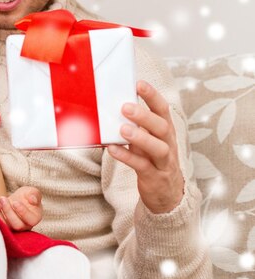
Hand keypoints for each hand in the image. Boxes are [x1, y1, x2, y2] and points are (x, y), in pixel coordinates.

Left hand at [0, 186, 42, 230]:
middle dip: (9, 212)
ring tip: (1, 199)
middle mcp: (26, 225)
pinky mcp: (5, 225)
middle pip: (18, 225)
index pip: (31, 220)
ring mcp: (15, 226)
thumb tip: (33, 200)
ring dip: (3, 212)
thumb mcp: (32, 191)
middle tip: (4, 200)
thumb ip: (35, 194)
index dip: (23, 212)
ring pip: (8, 225)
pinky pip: (0, 224)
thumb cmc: (27, 196)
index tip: (15, 202)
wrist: (18, 198)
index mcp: (35, 218)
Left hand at [107, 80, 184, 213]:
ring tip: (122, 129)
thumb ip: (135, 125)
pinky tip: (113, 149)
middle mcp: (168, 144)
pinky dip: (127, 156)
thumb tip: (111, 106)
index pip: (163, 110)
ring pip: (157, 148)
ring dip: (140, 137)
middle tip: (125, 107)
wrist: (167, 194)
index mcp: (166, 131)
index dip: (152, 96)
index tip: (139, 83)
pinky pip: (142, 166)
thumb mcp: (146, 140)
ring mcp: (163, 162)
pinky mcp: (154, 177)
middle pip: (162, 127)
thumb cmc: (151, 159)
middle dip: (144, 116)